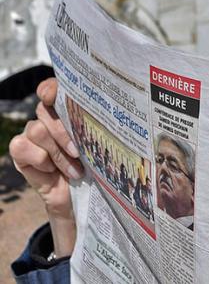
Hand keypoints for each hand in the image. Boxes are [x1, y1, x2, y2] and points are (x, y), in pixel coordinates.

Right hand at [9, 77, 82, 256]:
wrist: (81, 195)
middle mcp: (46, 117)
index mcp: (67, 110)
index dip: (51, 89)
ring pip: (37, 130)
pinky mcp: (20, 152)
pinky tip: (53, 171)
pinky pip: (22, 146)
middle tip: (79, 151)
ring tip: (74, 169)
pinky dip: (41, 160)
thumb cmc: (95, 166)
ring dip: (58, 153)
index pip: (52, 88)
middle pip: (45, 110)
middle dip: (64, 132)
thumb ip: (97, 126)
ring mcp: (31, 134)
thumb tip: (111, 113)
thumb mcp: (100, 144)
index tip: (55, 95)